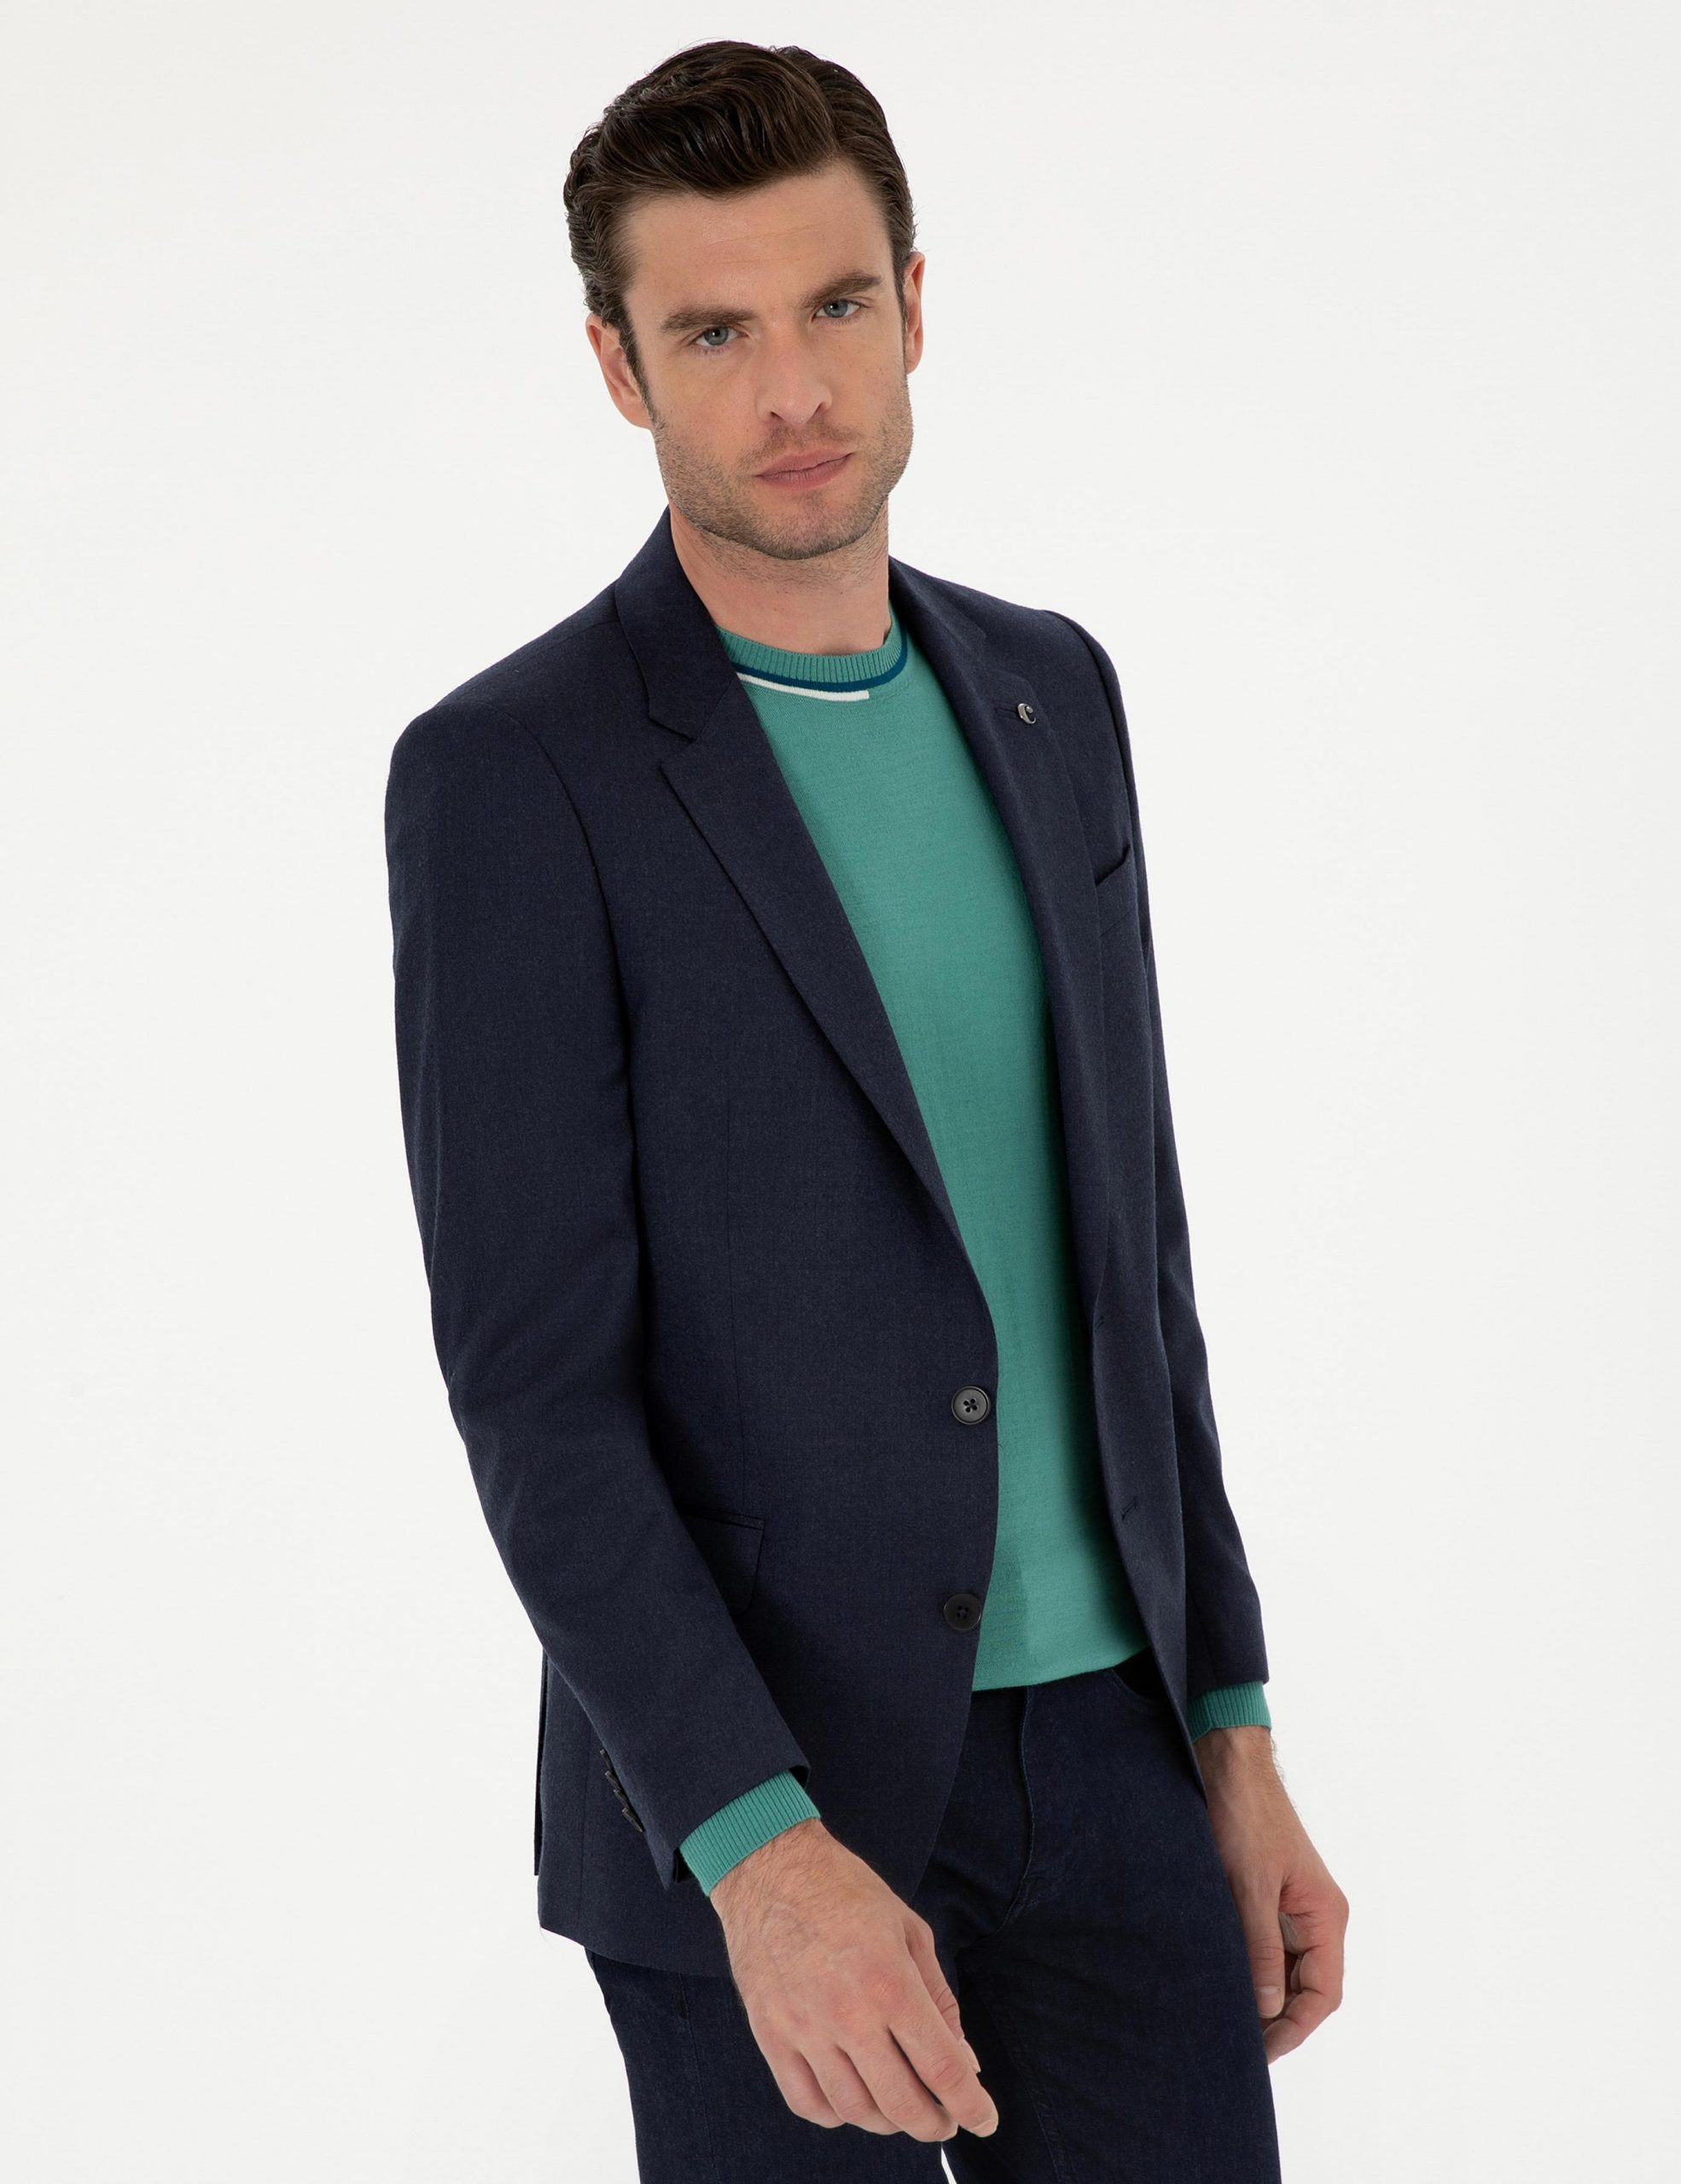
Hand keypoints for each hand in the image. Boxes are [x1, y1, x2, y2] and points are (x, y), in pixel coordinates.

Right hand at [708, 1817, 999, 2142]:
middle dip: (934, 2122)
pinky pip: (806, 2102)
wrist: (770, 1867)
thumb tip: (963, 2059)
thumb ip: (939, 1998)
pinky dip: (836, 2114)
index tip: (985, 2120)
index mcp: (891, 1982)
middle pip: (902, 2102)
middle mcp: (848, 2014)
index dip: (971, 2105)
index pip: (942, 2067)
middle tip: (945, 2119)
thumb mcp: (909, 1929)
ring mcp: (804, 2029)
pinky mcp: (770, 2035)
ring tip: (901, 2108)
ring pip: (855, 2111)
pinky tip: (853, 2099)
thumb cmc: (846, 1890)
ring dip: (888, 2121)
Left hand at [1195, 1727, 1348, 2063]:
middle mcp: (1316, 1915)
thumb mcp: (1249, 1886)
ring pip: (1285, 1970)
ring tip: (1227, 2023)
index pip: (1323, 1993)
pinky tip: (1224, 1983)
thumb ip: (1260, 1948)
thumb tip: (1267, 2009)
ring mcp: (1292, 1906)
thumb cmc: (1245, 1815)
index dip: (1295, 2028)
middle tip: (1238, 2047)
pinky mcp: (1267, 1895)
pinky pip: (1266, 1946)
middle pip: (1307, 1988)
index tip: (1261, 2052)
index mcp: (1325, 1914)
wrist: (1228, 1761)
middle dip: (1278, 2020)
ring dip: (1263, 1997)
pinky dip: (1251, 1969)